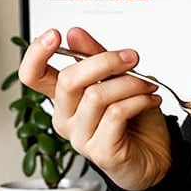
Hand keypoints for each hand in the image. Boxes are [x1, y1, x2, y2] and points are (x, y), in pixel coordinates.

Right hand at [18, 27, 171, 190]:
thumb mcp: (118, 81)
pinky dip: (138, 100)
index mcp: (65, 99)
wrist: (156, 156)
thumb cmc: (136, 121)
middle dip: (105, 61)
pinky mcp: (100, 152)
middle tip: (132, 58)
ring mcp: (80, 138)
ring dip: (130, 83)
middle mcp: (66, 118)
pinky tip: (151, 100)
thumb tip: (75, 34)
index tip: (54, 34)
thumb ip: (96, 57)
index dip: (36, 54)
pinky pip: (116, 114)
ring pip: (97, 96)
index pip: (33, 76)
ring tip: (148, 85)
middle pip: (69, 81)